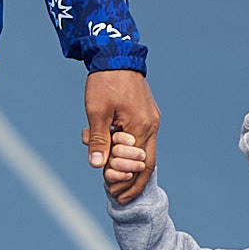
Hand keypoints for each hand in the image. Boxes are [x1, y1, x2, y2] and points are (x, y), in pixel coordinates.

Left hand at [84, 69, 159, 194]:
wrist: (116, 55)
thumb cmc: (105, 82)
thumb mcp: (96, 112)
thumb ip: (99, 141)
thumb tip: (98, 166)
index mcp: (141, 127)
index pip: (139, 165)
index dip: (127, 182)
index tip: (112, 193)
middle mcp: (152, 125)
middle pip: (147, 163)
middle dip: (132, 181)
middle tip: (115, 194)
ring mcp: (151, 119)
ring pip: (144, 151)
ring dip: (128, 165)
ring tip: (111, 175)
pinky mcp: (147, 114)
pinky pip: (141, 138)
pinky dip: (129, 150)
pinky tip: (114, 153)